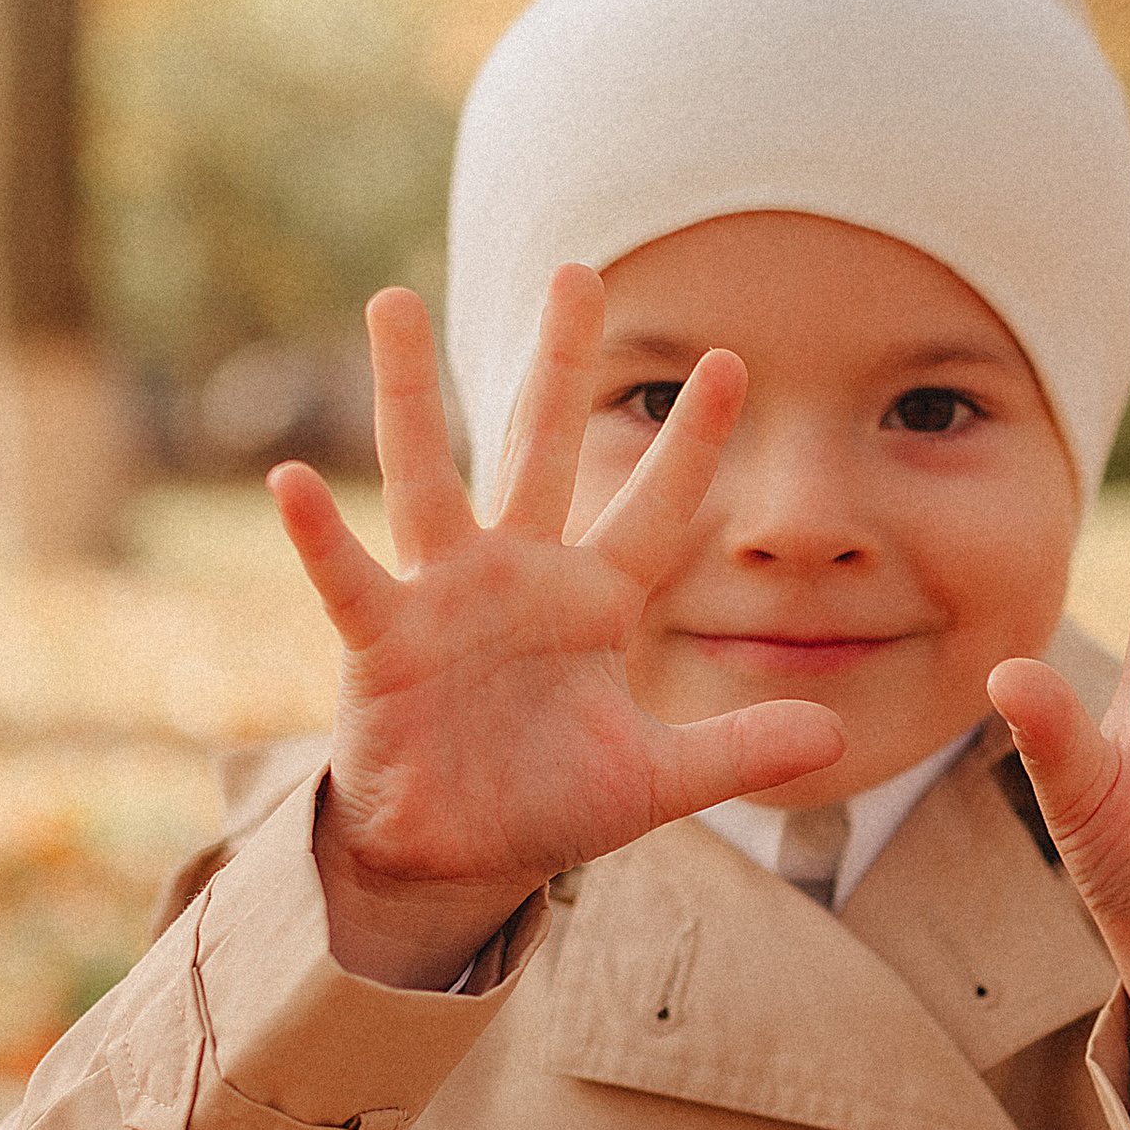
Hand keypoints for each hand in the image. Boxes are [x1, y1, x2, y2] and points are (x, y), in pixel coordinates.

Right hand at [269, 275, 844, 988]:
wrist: (455, 858)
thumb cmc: (547, 803)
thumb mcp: (656, 780)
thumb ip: (740, 748)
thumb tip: (839, 732)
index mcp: (592, 599)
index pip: (655, 507)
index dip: (692, 441)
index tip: (733, 361)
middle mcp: (518, 575)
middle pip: (542, 448)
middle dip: (560, 362)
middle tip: (577, 271)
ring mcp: (444, 598)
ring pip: (427, 475)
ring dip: (409, 392)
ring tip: (393, 300)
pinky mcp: (381, 641)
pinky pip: (348, 577)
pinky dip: (318, 534)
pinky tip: (291, 482)